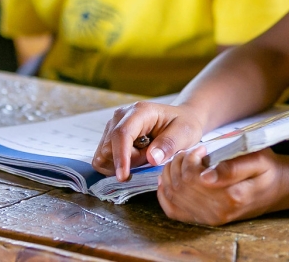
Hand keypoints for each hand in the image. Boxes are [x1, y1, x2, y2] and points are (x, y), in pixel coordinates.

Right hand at [91, 101, 206, 180]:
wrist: (180, 119)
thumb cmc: (184, 125)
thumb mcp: (185, 133)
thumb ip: (169, 144)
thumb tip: (152, 158)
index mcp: (140, 111)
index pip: (122, 134)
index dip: (121, 157)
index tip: (123, 177)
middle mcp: (121, 116)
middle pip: (109, 147)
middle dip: (128, 161)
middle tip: (150, 157)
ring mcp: (113, 125)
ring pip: (104, 155)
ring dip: (123, 162)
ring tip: (144, 156)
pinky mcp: (109, 136)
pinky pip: (104, 157)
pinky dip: (117, 164)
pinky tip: (135, 158)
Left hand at [158, 149, 288, 225]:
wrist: (279, 189)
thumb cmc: (268, 169)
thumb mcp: (258, 159)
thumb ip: (232, 167)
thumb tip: (205, 176)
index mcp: (231, 195)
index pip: (190, 177)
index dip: (189, 158)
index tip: (201, 148)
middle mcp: (218, 212)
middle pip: (179, 186)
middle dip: (178, 164)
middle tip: (191, 152)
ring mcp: (210, 219)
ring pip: (173, 197)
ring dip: (171, 175)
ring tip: (184, 162)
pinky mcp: (205, 220)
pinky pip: (174, 211)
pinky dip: (166, 194)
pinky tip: (171, 180)